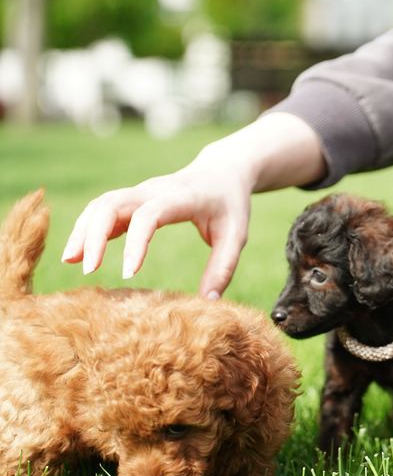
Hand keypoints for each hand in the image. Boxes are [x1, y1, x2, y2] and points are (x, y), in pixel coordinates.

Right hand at [62, 112, 324, 297]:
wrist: (223, 172)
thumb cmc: (231, 206)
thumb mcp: (237, 236)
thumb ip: (223, 268)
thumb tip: (208, 303)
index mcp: (183, 197)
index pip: (150, 215)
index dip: (136, 243)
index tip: (129, 274)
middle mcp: (155, 190)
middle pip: (113, 203)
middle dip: (95, 234)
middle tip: (88, 270)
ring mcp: (141, 192)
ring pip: (102, 204)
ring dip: (84, 230)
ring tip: (72, 261)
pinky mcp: (134, 199)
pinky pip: (104, 208)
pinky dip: (89, 227)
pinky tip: (79, 254)